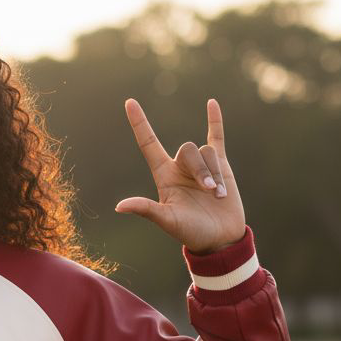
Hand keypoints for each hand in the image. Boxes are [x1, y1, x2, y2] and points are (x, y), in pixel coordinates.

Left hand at [114, 97, 246, 254]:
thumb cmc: (191, 233)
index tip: (129, 102)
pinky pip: (216, 136)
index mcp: (164, 177)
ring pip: (207, 151)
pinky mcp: (220, 164)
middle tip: (209, 192)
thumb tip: (120, 206)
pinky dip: (215, 120)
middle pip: (188, 149)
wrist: (220, 238)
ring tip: (218, 195)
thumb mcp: (167, 221)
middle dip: (200, 169)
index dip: (140, 123)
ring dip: (215, 173)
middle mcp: (179, 168)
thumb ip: (146, 209)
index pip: (148, 143)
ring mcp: (200, 165)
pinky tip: (211, 103)